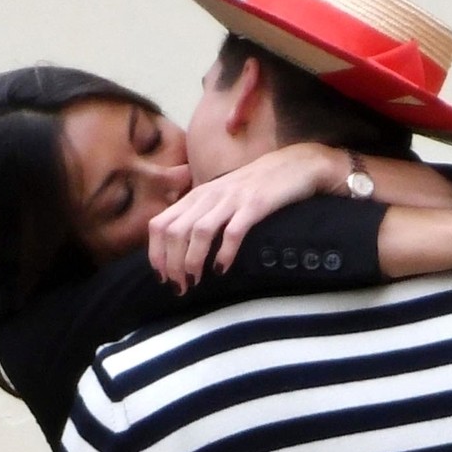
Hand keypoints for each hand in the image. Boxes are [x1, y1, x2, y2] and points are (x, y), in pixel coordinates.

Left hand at [147, 144, 342, 291]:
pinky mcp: (256, 204)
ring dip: (192, 261)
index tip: (162, 276)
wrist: (295, 165)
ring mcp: (232, 199)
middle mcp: (209, 195)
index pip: (160, 224)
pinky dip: (224, 253)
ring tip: (195, 282)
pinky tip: (222, 269)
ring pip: (199, 232)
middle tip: (179, 286)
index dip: (156, 253)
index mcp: (197, 195)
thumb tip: (180, 248)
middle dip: (172, 264)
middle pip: (175, 231)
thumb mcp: (221, 197)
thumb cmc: (257, 186)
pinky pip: (233, 231)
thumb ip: (201, 215)